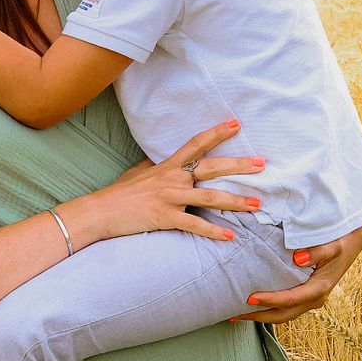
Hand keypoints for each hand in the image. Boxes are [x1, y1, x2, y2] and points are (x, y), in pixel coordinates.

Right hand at [83, 120, 266, 243]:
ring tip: (257, 204)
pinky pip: (194, 225)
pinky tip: (230, 236)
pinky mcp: (165, 217)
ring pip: (209, 197)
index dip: (216, 133)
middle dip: (238, 165)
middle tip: (261, 163)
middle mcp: (172, 178)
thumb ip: (155, 165)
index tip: (236, 124)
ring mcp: (170, 198)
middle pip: (211, 168)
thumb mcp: (139, 172)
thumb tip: (161, 158)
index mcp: (168, 166)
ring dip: (236, 201)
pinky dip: (213, 232)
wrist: (100, 211)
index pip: (196, 144)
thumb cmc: (120, 193)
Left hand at [230, 225, 361, 324]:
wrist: (350, 243)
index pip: (290, 300)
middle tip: (233, 313)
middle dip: (257, 316)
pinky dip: (267, 309)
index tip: (249, 298)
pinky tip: (250, 305)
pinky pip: (284, 308)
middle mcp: (314, 299)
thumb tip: (298, 258)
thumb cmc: (338, 241)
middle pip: (282, 315)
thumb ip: (318, 251)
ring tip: (235, 313)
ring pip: (282, 315)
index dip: (270, 300)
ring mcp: (309, 301)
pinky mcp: (304, 296)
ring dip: (259, 316)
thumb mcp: (333, 244)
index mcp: (319, 288)